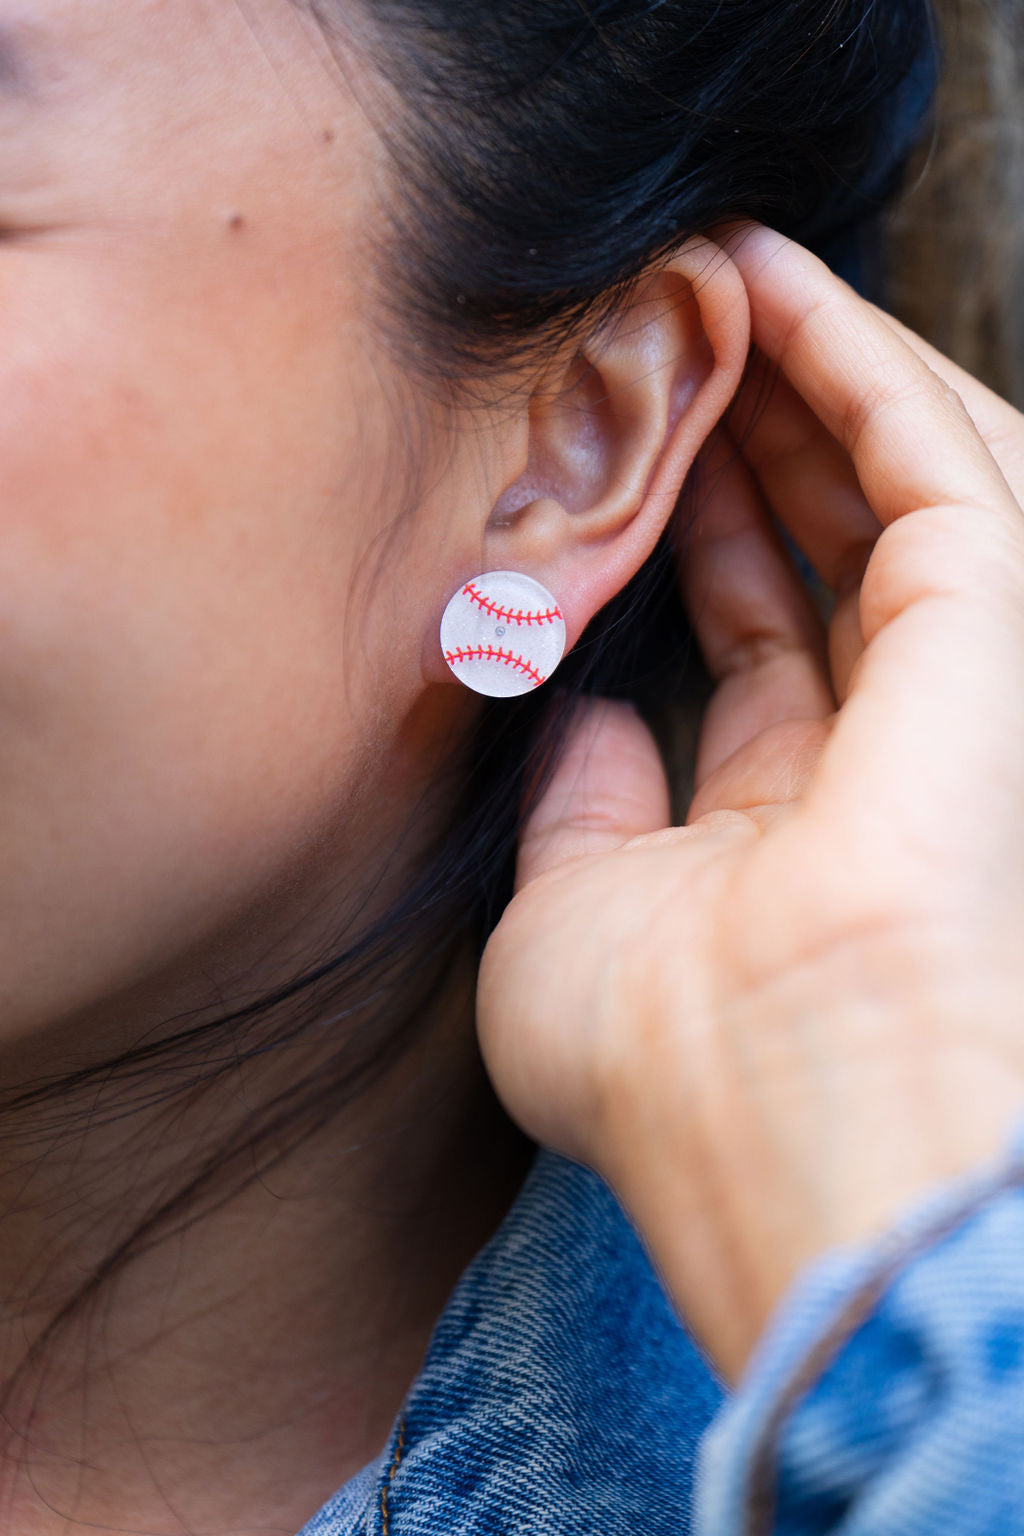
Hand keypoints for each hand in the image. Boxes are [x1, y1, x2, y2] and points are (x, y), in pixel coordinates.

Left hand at [477, 226, 1023, 1381]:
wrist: (759, 1106)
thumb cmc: (656, 1059)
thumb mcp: (566, 920)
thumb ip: (583, 806)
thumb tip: (586, 713)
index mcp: (790, 834)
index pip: (763, 645)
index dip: (705, 539)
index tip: (639, 453)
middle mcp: (880, 756)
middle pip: (829, 552)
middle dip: (755, 436)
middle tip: (677, 334)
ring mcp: (945, 693)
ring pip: (894, 490)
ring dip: (813, 376)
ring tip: (724, 277)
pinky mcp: (987, 631)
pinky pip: (935, 465)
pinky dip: (859, 366)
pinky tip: (779, 288)